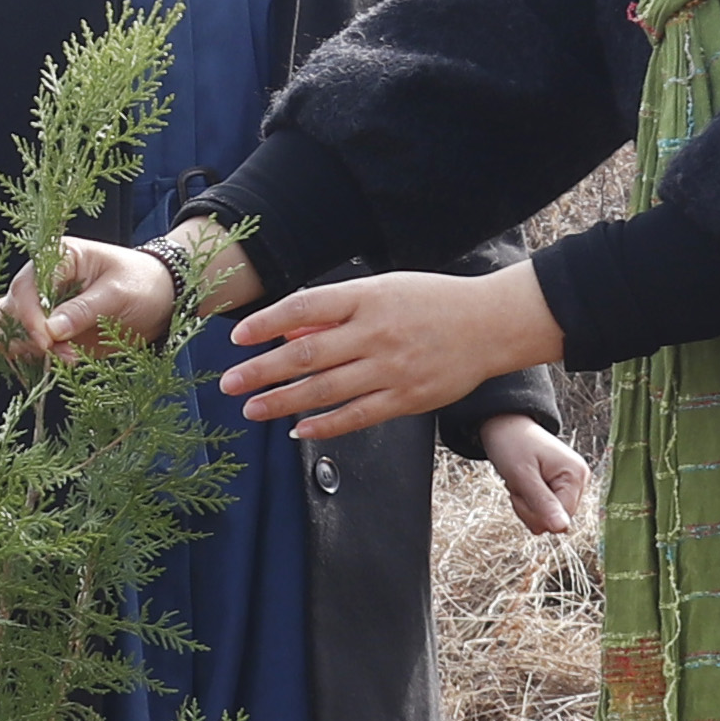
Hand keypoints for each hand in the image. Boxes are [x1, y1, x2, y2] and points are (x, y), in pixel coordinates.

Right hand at [2, 233, 208, 365]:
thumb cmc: (143, 283)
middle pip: (9, 308)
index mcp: (58, 258)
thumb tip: (50, 331)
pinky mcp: (50, 332)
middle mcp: (43, 282)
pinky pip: (25, 345)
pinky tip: (33, 365)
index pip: (27, 286)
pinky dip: (26, 358)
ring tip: (57, 360)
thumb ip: (83, 310)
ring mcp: (44, 308)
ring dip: (24, 350)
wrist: (162, 300)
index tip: (46, 340)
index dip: (30, 315)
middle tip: (50, 353)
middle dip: (23, 335)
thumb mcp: (118, 294)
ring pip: (9, 329)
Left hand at [217, 262, 570, 439]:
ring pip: (326, 390)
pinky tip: (298, 430)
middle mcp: (376, 332)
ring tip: (252, 409)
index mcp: (367, 297)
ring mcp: (392, 369)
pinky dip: (324, 425)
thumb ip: (338, 311)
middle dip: (263, 370)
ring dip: (283, 401)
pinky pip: (357, 415)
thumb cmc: (431, 302)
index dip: (267, 323)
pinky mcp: (407, 399)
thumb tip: (288, 331)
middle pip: (307, 353)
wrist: (491, 324)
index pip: (304, 308)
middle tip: (228, 384)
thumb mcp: (384, 290)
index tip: (238, 338)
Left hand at [482, 414, 596, 535]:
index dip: (536, 512)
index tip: (522, 489)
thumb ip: (543, 504)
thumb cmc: (511, 444)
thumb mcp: (523, 476)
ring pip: (547, 517)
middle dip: (530, 508)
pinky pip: (544, 509)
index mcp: (576, 475)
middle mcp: (580, 480)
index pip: (561, 519)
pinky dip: (528, 501)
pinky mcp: (561, 486)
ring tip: (521, 480)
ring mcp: (571, 483)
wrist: (504, 425)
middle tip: (520, 483)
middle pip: (555, 521)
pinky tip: (525, 482)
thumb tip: (562, 529)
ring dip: (527, 504)